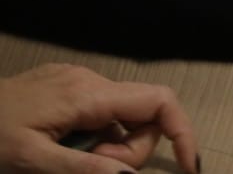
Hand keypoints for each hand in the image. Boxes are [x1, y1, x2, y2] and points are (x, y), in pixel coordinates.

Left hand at [0, 64, 198, 173]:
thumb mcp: (32, 162)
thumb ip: (84, 167)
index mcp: (89, 95)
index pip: (159, 102)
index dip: (183, 132)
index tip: (188, 167)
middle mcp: (91, 80)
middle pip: (142, 116)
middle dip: (130, 151)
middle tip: (94, 170)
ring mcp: (79, 79)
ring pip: (121, 116)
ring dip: (109, 146)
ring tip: (68, 159)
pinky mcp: (67, 85)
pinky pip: (100, 111)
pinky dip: (96, 135)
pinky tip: (64, 147)